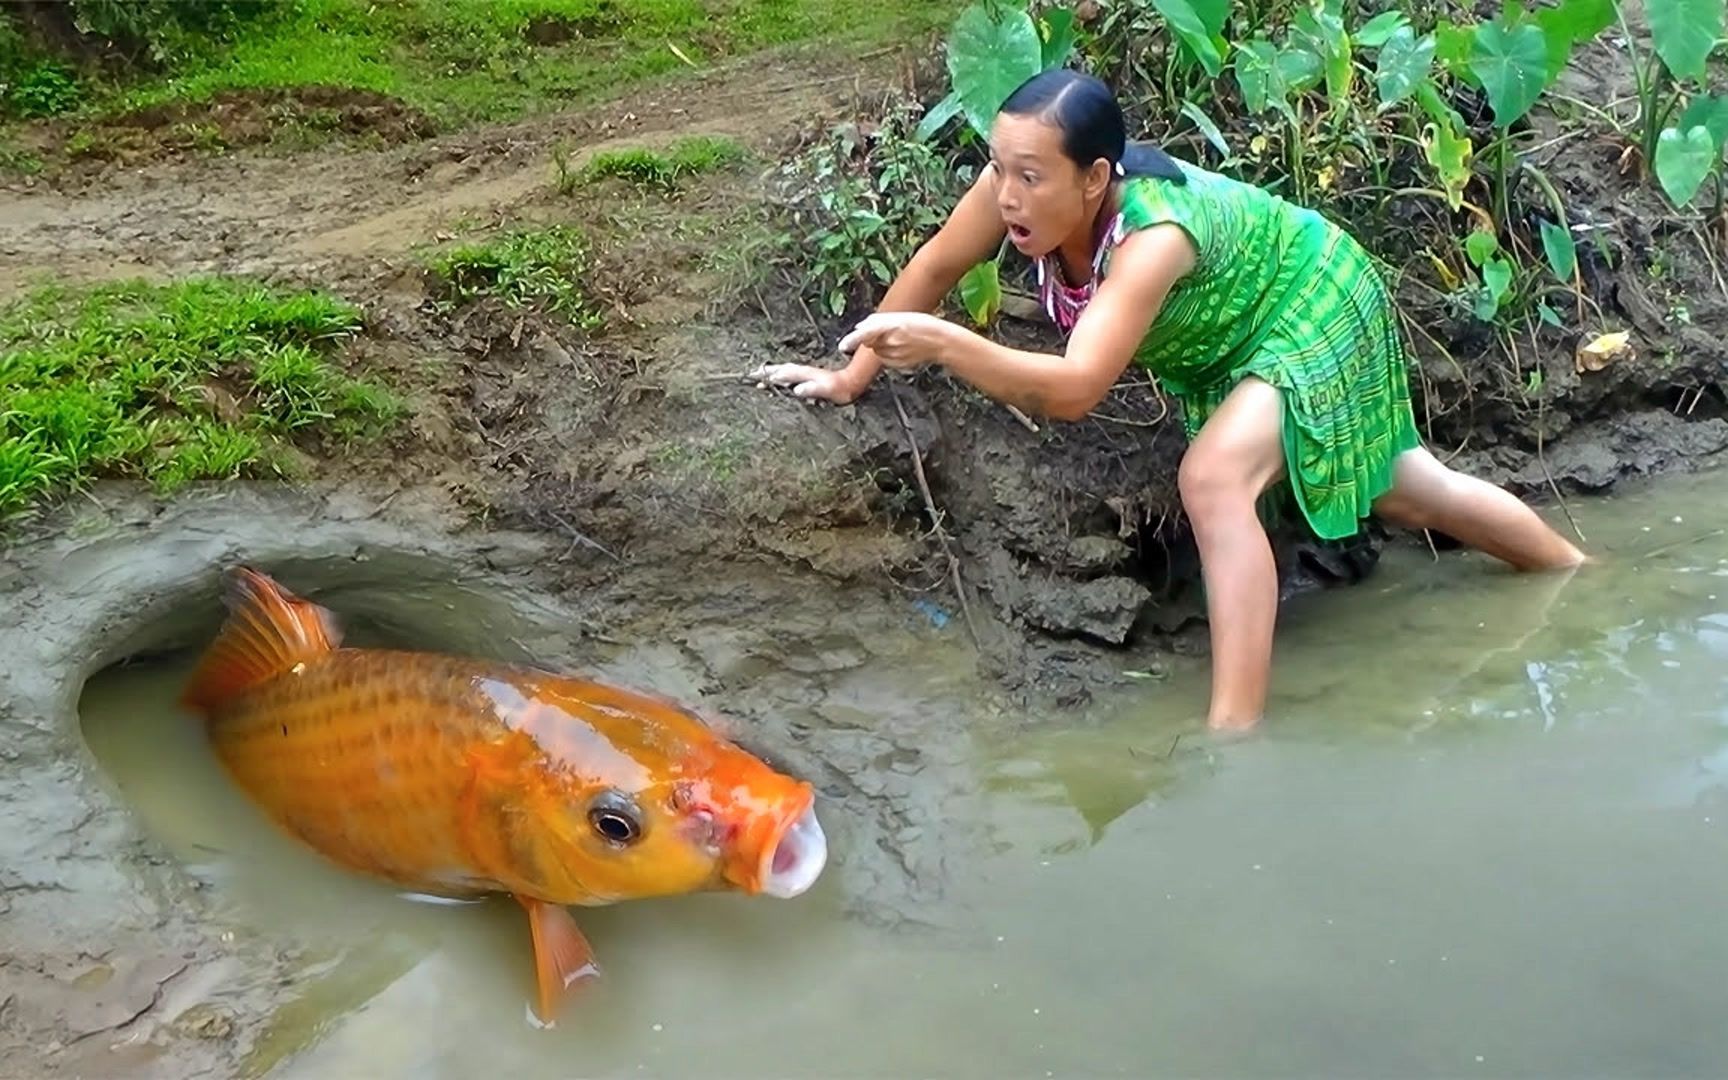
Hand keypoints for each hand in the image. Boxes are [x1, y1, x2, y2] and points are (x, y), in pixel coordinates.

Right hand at [748, 363, 861, 404]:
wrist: (853, 381)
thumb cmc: (840, 389)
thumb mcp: (827, 390)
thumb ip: (812, 389)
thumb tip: (798, 390)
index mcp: (805, 375)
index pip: (783, 374)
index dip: (770, 376)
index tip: (757, 377)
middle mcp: (804, 372)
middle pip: (781, 370)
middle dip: (767, 372)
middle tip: (752, 374)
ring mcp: (806, 373)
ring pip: (785, 371)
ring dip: (773, 372)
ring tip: (761, 375)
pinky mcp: (810, 377)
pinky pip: (791, 375)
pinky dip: (782, 375)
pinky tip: (780, 378)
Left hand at [837, 312, 956, 370]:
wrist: (940, 341)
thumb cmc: (921, 324)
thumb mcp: (899, 316)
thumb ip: (876, 322)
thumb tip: (858, 328)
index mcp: (891, 327)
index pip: (866, 333)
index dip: (853, 340)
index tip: (842, 346)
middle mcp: (890, 343)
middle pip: (869, 341)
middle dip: (873, 336)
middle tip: (891, 330)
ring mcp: (893, 356)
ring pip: (877, 350)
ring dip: (882, 344)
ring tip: (899, 338)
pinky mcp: (897, 364)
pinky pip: (885, 357)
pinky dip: (889, 353)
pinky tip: (902, 347)